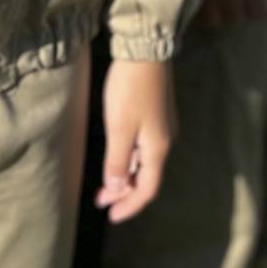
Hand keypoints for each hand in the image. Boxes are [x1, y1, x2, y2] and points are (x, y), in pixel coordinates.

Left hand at [96, 59, 175, 224]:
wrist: (145, 50)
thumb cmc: (130, 91)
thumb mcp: (119, 129)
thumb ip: (117, 162)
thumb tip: (117, 190)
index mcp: (158, 148)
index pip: (148, 189)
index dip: (130, 205)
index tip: (111, 216)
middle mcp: (165, 141)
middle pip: (147, 177)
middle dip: (124, 192)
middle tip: (101, 201)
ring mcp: (163, 127)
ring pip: (145, 162)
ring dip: (125, 175)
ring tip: (104, 183)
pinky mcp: (157, 114)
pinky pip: (144, 147)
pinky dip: (129, 158)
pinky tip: (116, 155)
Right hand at [196, 0, 266, 29]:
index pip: (261, 14)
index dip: (254, 8)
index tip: (248, 2)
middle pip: (237, 18)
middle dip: (233, 9)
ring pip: (216, 21)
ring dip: (214, 13)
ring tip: (210, 2)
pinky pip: (198, 17)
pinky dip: (199, 12)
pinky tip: (199, 1)